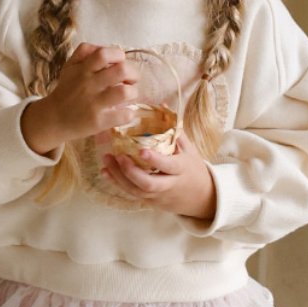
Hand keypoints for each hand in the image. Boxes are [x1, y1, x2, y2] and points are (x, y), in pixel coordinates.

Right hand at [21, 43, 137, 157]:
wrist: (53, 119)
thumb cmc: (66, 91)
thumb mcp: (69, 67)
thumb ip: (83, 52)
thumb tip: (100, 46)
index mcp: (83, 70)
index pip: (103, 54)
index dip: (118, 55)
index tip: (120, 62)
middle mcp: (88, 85)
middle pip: (121, 71)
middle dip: (132, 73)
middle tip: (130, 80)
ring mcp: (94, 104)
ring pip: (124, 93)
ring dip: (132, 92)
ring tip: (127, 96)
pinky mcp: (98, 122)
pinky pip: (123, 116)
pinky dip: (129, 114)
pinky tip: (123, 112)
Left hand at [101, 129, 216, 221]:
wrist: (201, 197)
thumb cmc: (193, 168)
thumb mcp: (189, 149)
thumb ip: (174, 129)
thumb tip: (162, 106)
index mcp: (181, 169)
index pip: (168, 166)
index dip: (155, 160)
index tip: (141, 150)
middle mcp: (169, 184)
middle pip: (148, 183)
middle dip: (130, 171)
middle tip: (118, 155)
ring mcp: (158, 195)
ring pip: (136, 191)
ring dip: (118, 177)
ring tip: (106, 160)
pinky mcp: (150, 200)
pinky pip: (132, 193)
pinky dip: (117, 183)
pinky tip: (105, 172)